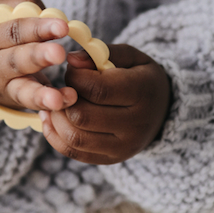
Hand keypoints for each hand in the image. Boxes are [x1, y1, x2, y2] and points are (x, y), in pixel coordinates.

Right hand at [0, 0, 77, 113]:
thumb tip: (50, 13)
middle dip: (38, 57)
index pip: (14, 31)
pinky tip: (65, 102)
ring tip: (58, 98)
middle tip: (59, 54)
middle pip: (15, 60)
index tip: (62, 26)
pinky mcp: (13, 102)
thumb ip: (22, 7)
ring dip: (40, 95)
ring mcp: (3, 86)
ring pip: (20, 91)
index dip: (38, 28)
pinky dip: (47, 106)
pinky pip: (30, 106)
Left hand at [39, 43, 170, 163]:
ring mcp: (124, 147)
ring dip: (56, 119)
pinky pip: (74, 153)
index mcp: (142, 93)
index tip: (73, 71)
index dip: (75, 78)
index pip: (98, 90)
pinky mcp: (112, 159)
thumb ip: (102, 53)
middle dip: (64, 100)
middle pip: (83, 116)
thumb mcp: (130, 57)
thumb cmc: (140, 77)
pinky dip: (56, 136)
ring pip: (75, 138)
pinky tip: (52, 119)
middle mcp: (135, 125)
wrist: (161, 110)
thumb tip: (71, 60)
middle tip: (64, 89)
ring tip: (55, 104)